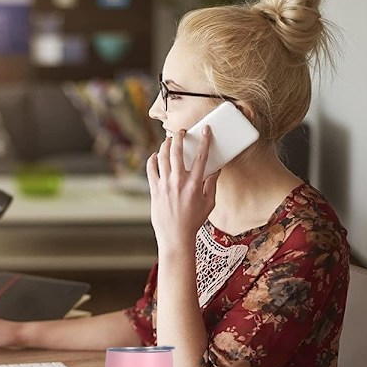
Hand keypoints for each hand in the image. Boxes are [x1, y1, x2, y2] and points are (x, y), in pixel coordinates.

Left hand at [146, 126, 218, 252]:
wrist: (175, 236)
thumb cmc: (193, 221)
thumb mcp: (209, 203)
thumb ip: (212, 185)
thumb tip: (215, 170)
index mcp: (194, 184)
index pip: (201, 157)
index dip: (205, 140)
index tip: (206, 130)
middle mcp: (178, 182)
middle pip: (177, 152)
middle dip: (179, 137)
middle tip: (181, 132)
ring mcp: (164, 185)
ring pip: (162, 157)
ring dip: (165, 145)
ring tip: (169, 141)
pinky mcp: (154, 190)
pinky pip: (150, 169)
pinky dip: (152, 160)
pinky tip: (155, 156)